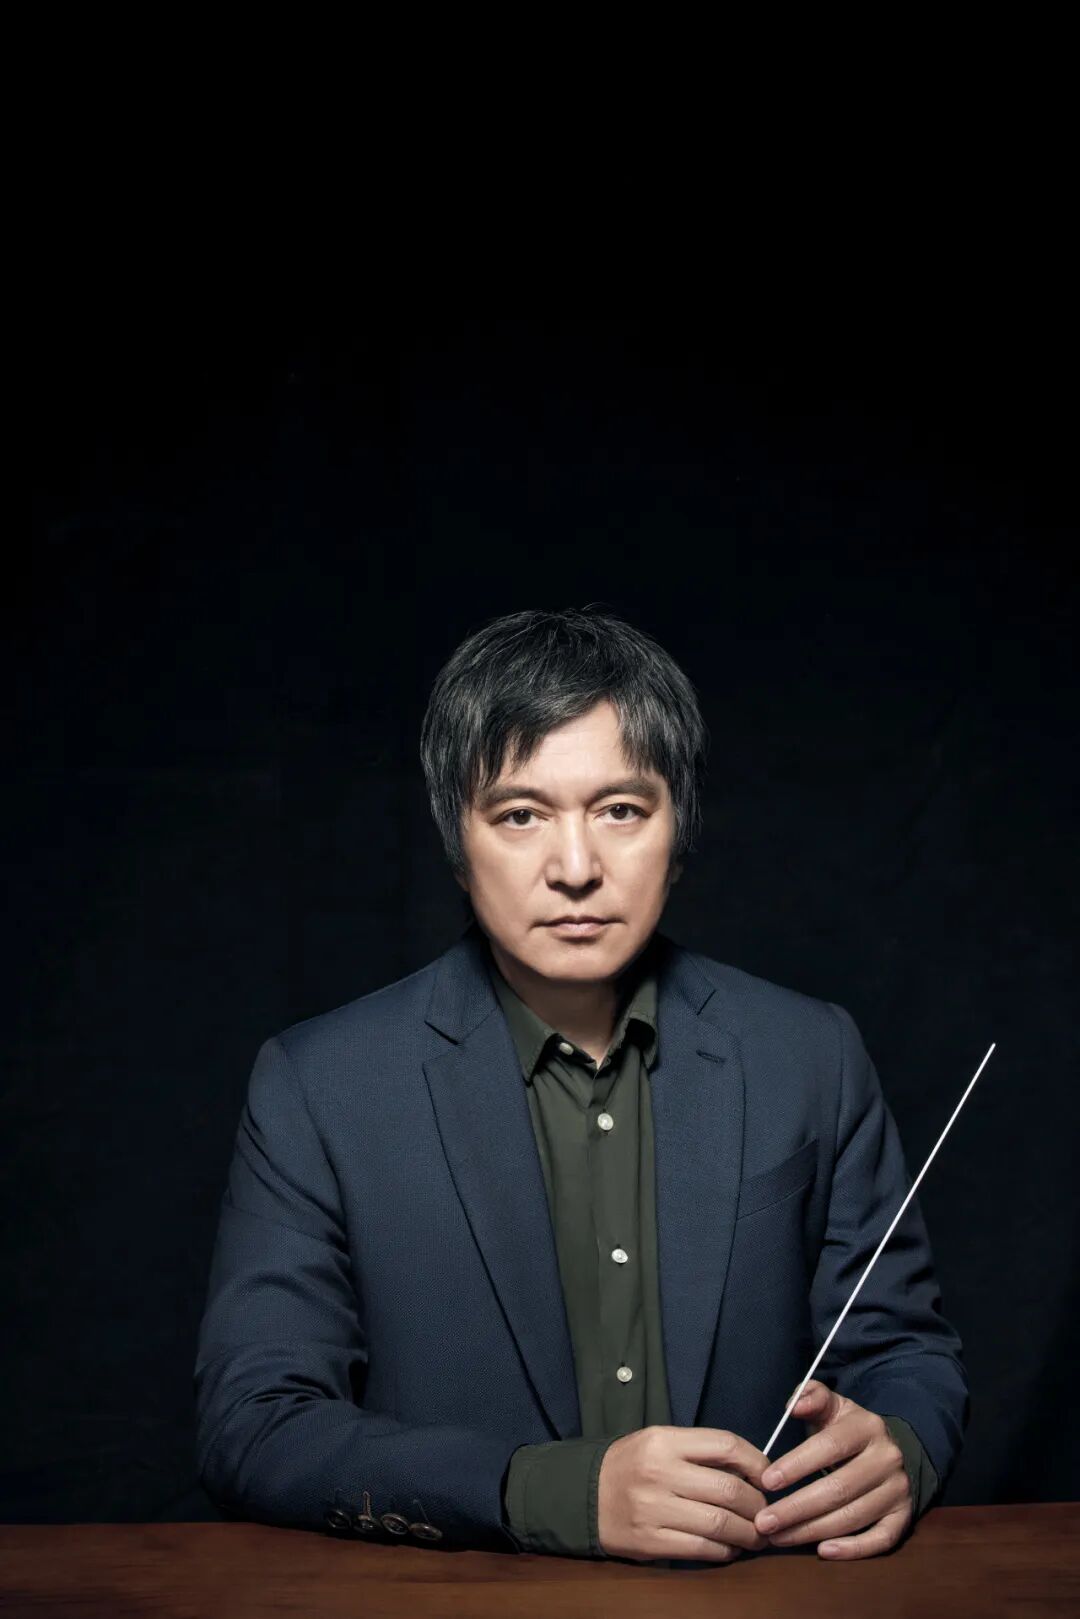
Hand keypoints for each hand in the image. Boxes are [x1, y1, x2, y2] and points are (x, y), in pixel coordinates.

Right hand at [597, 1424, 772, 1563]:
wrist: (583, 1495)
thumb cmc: (631, 1466)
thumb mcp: (659, 1443)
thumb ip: (700, 1453)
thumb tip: (752, 1471)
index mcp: (664, 1441)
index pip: (725, 1445)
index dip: (757, 1462)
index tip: (769, 1477)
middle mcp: (659, 1472)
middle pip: (729, 1489)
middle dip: (758, 1505)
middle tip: (766, 1513)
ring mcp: (653, 1509)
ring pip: (720, 1524)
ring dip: (747, 1533)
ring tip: (756, 1535)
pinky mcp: (650, 1542)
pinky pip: (702, 1549)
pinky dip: (725, 1551)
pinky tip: (730, 1548)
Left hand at [754, 1379, 912, 1558]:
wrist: (894, 1450)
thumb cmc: (848, 1430)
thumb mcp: (832, 1407)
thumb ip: (811, 1397)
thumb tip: (794, 1405)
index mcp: (867, 1427)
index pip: (830, 1446)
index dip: (797, 1465)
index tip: (767, 1482)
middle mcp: (887, 1459)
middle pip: (838, 1489)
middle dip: (796, 1508)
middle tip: (764, 1522)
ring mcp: (898, 1490)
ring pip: (853, 1517)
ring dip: (812, 1531)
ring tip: (778, 1537)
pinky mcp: (903, 1517)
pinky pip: (880, 1540)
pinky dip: (852, 1549)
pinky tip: (822, 1551)